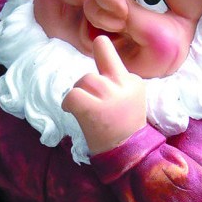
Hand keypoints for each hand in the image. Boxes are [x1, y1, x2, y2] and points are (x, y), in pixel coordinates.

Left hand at [62, 36, 146, 154]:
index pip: (111, 57)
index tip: (101, 84)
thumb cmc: (123, 127)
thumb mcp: (130, 97)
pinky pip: (72, 95)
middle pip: (95, 69)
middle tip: (91, 102)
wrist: (127, 155)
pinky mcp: (95, 109)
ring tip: (86, 110)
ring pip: (83, 80)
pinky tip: (73, 112)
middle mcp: (124, 85)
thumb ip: (117, 78)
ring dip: (78, 93)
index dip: (101, 70)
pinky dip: (68, 103)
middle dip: (86, 84)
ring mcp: (109, 96)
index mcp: (133, 82)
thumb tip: (99, 45)